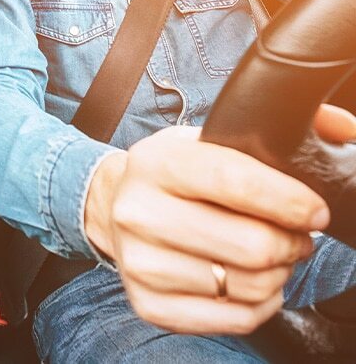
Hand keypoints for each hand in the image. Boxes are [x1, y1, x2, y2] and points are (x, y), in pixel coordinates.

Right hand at [83, 104, 354, 334]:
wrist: (112, 207)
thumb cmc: (172, 174)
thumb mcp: (204, 139)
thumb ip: (270, 132)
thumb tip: (341, 128)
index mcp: (154, 163)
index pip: (236, 182)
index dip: (291, 201)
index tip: (315, 211)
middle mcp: (137, 212)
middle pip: (250, 246)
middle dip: (291, 243)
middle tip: (295, 235)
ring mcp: (139, 263)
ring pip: (247, 286)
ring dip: (277, 274)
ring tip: (270, 257)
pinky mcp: (148, 304)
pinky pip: (233, 319)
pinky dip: (258, 304)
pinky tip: (249, 282)